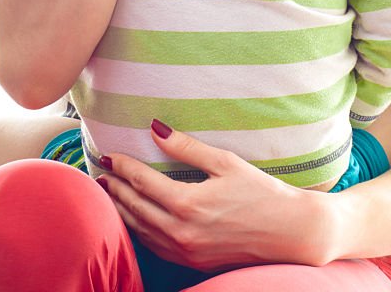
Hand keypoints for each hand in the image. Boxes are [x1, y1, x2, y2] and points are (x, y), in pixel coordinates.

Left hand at [96, 124, 328, 270]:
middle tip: (100, 171)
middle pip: (135, 208)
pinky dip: (139, 230)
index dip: (122, 166)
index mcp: (188, 204)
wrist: (290, 232)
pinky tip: (135, 219)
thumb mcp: (225, 162)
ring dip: (122, 210)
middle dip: (114, 188)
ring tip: (109, 193)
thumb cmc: (262, 192)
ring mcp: (186, 251)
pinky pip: (155, 246)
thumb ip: (187, 147)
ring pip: (141, 231)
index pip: (142, 182)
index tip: (109, 153)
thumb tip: (156, 129)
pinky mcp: (193, 262)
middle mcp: (182, 232)